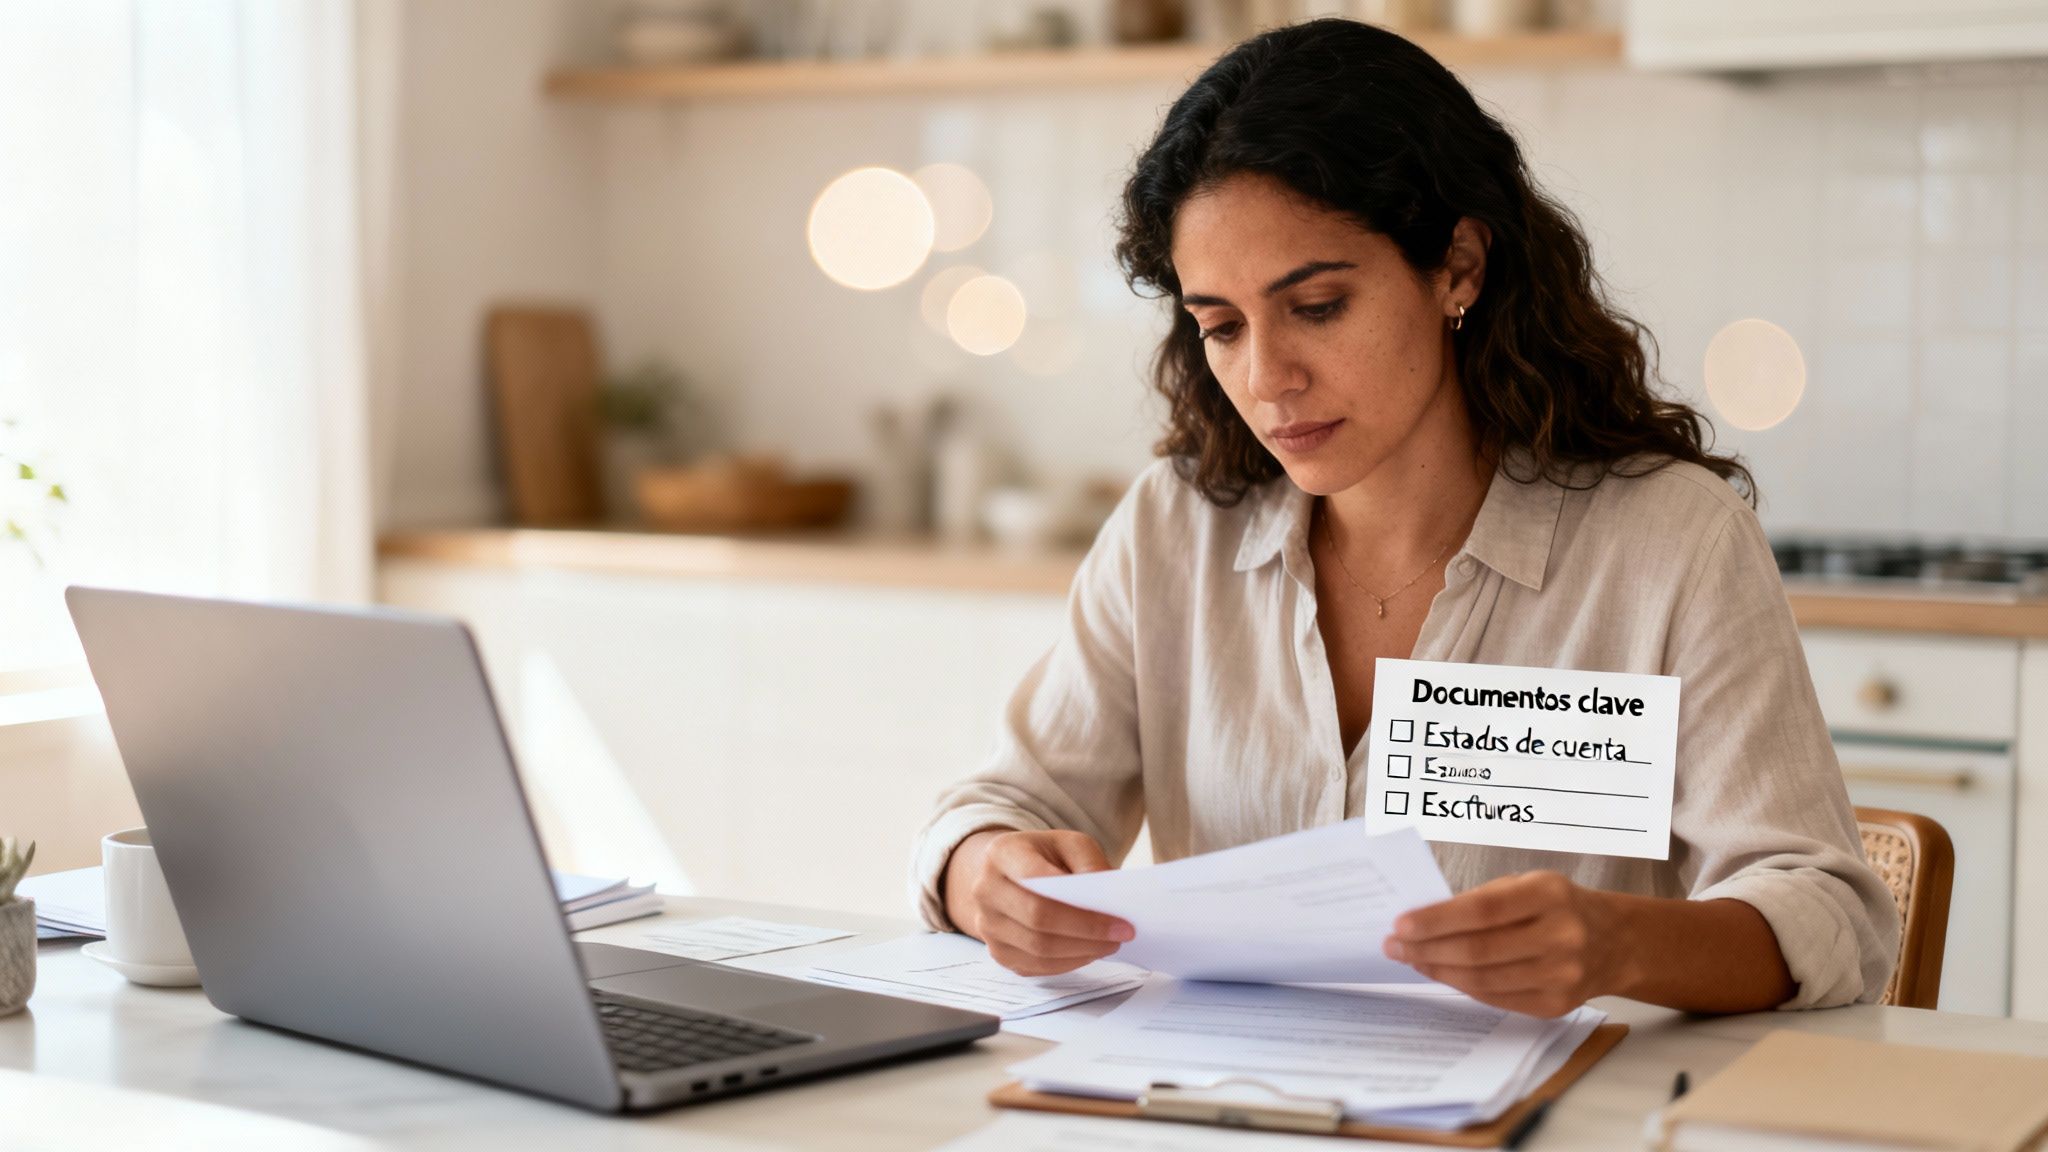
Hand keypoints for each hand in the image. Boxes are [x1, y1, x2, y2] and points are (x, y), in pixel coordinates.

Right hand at [942, 828, 1134, 976]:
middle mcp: (985, 890)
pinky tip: (1089, 953)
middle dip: (1087, 932)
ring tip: (1110, 944)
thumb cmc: (1042, 857)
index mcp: (1001, 854)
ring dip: (1081, 952)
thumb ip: (1090, 862)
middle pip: (1038, 919)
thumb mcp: (1068, 843)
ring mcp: (987, 925)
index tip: (1120, 920)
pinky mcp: (997, 951)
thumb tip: (1107, 900)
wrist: (1005, 875)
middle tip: (1121, 935)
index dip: (1080, 906)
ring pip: (1038, 949)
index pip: (1037, 881)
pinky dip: (1068, 963)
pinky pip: (1035, 966)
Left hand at [1381, 871, 1633, 1016]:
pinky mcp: (1556, 1004)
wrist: (1615, 941)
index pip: (1482, 910)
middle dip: (1427, 949)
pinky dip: (1462, 986)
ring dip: (1438, 970)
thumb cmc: (1557, 905)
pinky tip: (1441, 973)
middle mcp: (1561, 936)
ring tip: (1411, 959)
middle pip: (1478, 950)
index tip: (1401, 924)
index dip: (1437, 920)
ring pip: (1483, 979)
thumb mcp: (1527, 885)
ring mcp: (1561, 975)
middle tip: (1394, 945)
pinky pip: (1496, 998)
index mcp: (1550, 895)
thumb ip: (1482, 900)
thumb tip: (1423, 922)